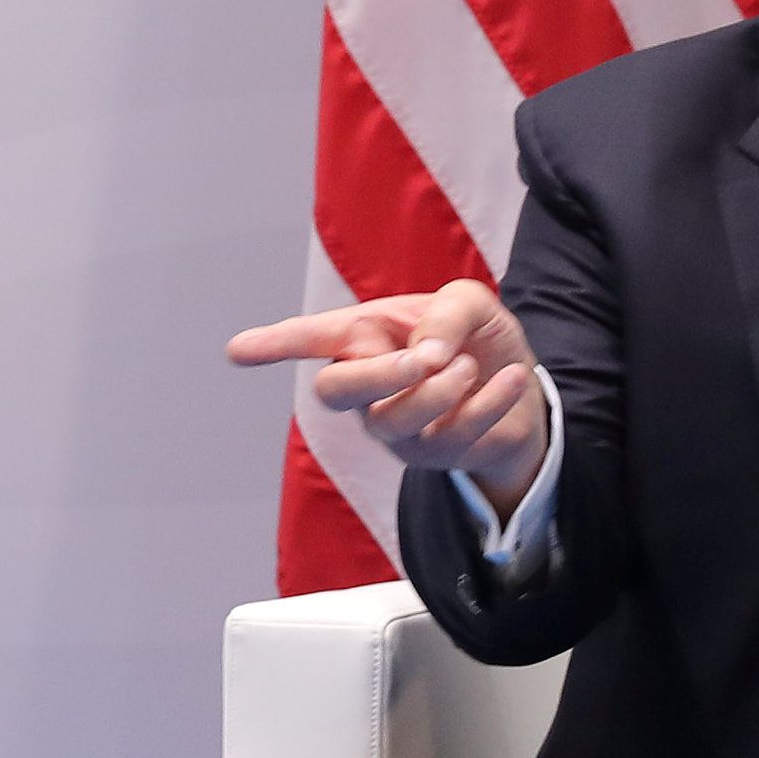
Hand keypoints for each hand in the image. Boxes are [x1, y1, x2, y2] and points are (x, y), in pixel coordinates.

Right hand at [227, 281, 547, 511]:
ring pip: (391, 418)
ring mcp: (394, 426)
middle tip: (424, 360)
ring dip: (439, 389)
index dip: (273, 344)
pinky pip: (452, 433)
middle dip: (377, 376)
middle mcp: (367, 387)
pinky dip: (488, 401)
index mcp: (364, 336)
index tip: (236, 351)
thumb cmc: (476, 337)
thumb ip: (446, 313)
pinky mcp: (432, 454)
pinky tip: (510, 378)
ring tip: (468, 365)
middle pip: (335, 391)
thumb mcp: (470, 303)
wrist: (521, 384)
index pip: (310, 338)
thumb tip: (427, 354)